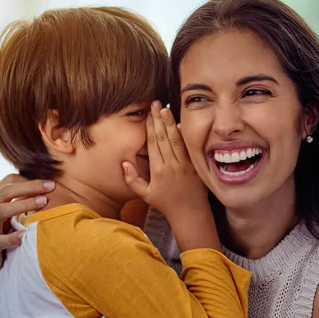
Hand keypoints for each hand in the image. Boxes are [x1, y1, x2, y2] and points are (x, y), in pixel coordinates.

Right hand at [0, 174, 54, 307]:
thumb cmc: (4, 237)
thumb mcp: (13, 218)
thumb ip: (24, 203)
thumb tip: (51, 189)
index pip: (8, 182)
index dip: (29, 180)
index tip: (50, 182)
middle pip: (5, 192)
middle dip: (29, 187)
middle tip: (50, 186)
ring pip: (0, 211)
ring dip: (22, 205)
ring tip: (42, 203)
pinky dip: (12, 237)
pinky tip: (25, 235)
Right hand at [123, 101, 207, 223]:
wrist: (190, 213)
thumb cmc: (166, 204)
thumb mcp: (146, 195)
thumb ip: (133, 179)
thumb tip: (124, 163)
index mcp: (158, 170)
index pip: (152, 144)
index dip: (149, 127)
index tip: (147, 115)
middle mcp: (171, 165)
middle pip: (163, 137)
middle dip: (158, 119)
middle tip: (155, 104)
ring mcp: (184, 164)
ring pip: (175, 139)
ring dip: (170, 122)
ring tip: (165, 108)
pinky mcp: (194, 165)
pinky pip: (187, 147)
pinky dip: (183, 135)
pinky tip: (179, 123)